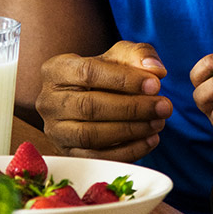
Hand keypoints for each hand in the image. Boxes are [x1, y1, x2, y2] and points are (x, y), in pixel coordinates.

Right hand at [35, 41, 171, 161]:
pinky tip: (151, 140)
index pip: (88, 72)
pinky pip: (96, 158)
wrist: (89, 98)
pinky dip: (127, 151)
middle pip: (90, 106)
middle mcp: (48, 101)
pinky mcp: (67, 153)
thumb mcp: (121, 56)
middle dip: (132, 108)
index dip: (124, 79)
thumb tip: (155, 70)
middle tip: (164, 106)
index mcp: (56, 69)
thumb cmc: (106, 73)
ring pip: (91, 135)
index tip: (156, 84)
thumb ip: (139, 55)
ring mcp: (55, 130)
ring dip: (131, 130)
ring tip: (159, 123)